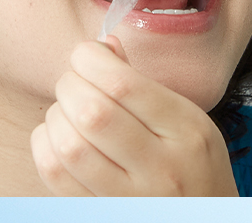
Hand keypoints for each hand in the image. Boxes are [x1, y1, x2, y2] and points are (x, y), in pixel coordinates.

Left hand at [29, 36, 239, 195]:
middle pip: (92, 113)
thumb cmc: (193, 165)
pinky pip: (56, 176)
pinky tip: (59, 138)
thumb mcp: (187, 120)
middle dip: (70, 85)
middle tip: (75, 83)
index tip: (86, 56)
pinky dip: (45, 146)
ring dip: (56, 117)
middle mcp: (162, 167)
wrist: (205, 221)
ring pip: (69, 146)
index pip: (123, 84)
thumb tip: (101, 47)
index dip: (90, 59)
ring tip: (67, 112)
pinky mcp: (102, 213)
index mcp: (186, 130)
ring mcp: (131, 198)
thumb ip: (143, 84)